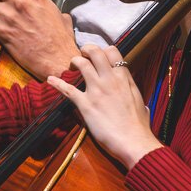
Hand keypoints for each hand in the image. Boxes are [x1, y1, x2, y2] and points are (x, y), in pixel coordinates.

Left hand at [46, 45, 160, 169]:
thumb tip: (137, 98)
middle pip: (95, 52)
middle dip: (86, 49)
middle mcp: (110, 80)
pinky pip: (68, 89)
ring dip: (74, 62)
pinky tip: (50, 79)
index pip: (112, 52)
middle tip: (82, 55)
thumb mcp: (140, 102)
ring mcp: (97, 90)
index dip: (103, 50)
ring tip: (70, 65)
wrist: (133, 141)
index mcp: (124, 78)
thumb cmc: (139, 126)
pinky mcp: (86, 104)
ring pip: (82, 64)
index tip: (98, 57)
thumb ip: (133, 94)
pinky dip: (57, 83)